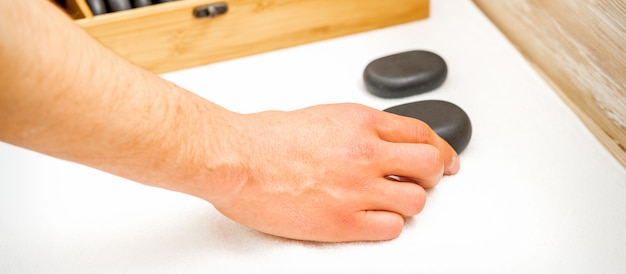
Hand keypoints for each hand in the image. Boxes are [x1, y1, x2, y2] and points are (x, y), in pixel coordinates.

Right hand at [203, 103, 458, 241]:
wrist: (235, 159)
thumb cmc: (264, 138)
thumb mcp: (320, 117)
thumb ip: (355, 129)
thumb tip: (375, 142)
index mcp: (360, 122)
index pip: (421, 134)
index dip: (440, 149)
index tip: (444, 158)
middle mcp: (365, 153)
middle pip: (429, 165)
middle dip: (432, 175)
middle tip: (422, 181)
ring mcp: (357, 188)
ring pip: (416, 201)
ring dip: (407, 203)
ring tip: (389, 203)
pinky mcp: (343, 222)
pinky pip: (391, 229)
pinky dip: (387, 226)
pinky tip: (372, 220)